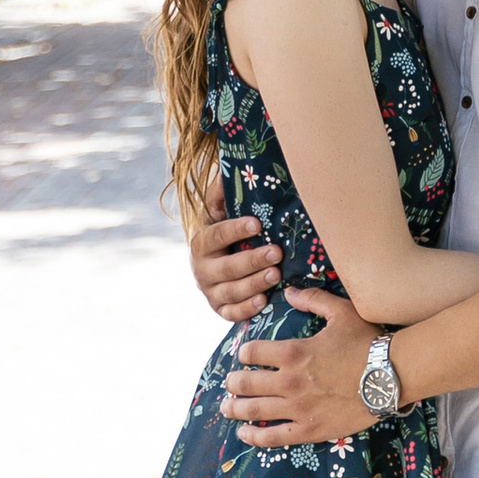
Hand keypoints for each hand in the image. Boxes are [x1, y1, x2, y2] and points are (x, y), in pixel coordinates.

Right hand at [191, 166, 282, 325]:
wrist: (219, 258)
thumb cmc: (229, 225)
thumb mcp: (223, 205)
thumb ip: (224, 188)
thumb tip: (236, 164)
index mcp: (201, 240)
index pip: (215, 235)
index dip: (235, 230)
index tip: (257, 223)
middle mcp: (201, 268)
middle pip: (225, 268)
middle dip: (252, 260)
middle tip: (277, 252)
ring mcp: (210, 291)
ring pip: (229, 292)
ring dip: (253, 284)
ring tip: (276, 274)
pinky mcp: (220, 308)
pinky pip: (230, 313)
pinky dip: (246, 309)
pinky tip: (264, 301)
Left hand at [223, 285, 376, 448]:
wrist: (391, 376)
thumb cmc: (367, 342)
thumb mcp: (342, 312)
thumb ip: (312, 299)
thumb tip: (288, 292)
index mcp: (294, 352)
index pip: (253, 353)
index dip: (244, 353)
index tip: (244, 355)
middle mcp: (290, 382)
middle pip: (247, 384)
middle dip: (234, 382)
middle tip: (229, 383)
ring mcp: (298, 409)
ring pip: (255, 411)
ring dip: (236, 409)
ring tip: (226, 407)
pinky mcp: (309, 430)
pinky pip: (274, 437)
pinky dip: (255, 436)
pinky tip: (244, 433)